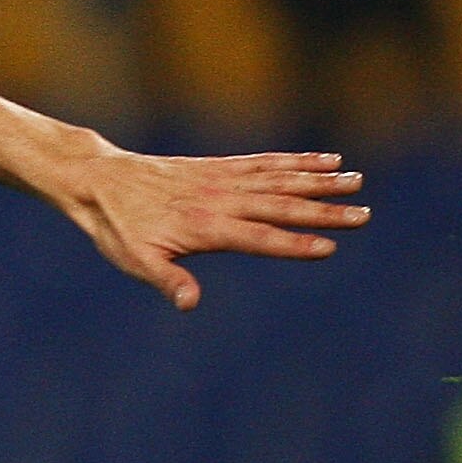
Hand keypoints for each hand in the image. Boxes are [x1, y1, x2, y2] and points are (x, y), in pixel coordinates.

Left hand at [51, 147, 368, 310]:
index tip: (329, 246)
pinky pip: (263, 162)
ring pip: (278, 179)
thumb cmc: (116, 227)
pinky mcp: (218, 166)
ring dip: (318, 180)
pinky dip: (295, 160)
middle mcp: (219, 199)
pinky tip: (324, 159)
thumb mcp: (134, 259)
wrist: (97, 179)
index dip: (293, 244)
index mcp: (204, 227)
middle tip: (364, 214)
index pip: (258, 238)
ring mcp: (221, 179)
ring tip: (355, 179)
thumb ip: (167, 279)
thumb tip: (190, 304)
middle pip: (279, 205)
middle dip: (322, 212)